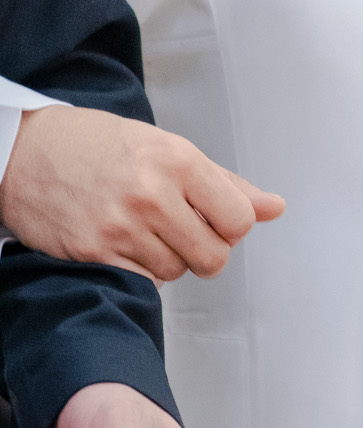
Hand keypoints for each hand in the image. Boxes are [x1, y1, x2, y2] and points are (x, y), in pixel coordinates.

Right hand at [0, 105, 284, 281]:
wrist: (22, 151)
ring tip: (145, 229)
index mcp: (177, 160)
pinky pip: (143, 282)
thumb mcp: (166, 148)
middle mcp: (151, 193)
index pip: (239, 220)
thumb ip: (224, 183)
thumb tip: (273, 207)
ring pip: (178, 272)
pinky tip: (125, 243)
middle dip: (204, 248)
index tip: (213, 217)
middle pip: (214, 256)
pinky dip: (140, 271)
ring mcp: (121, 226)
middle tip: (181, 228)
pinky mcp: (95, 252)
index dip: (231, 225)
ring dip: (169, 258)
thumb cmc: (95, 145)